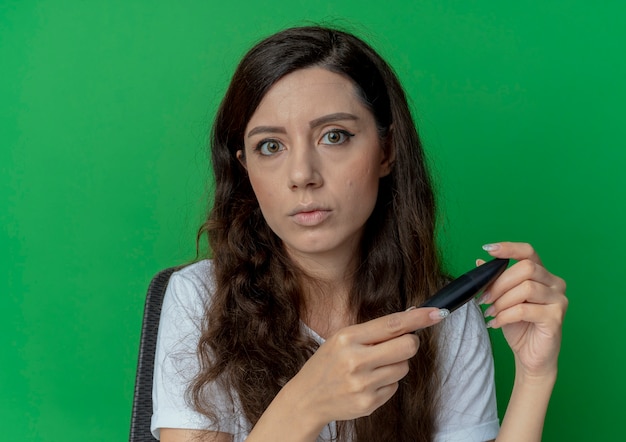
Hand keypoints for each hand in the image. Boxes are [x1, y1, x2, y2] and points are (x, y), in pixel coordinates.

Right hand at [284, 307, 444, 429]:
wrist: (307, 398)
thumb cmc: (327, 363)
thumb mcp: (342, 339)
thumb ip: (374, 331)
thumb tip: (409, 317)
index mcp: (348, 338)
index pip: (392, 324)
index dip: (418, 318)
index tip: (436, 312)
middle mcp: (356, 361)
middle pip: (407, 347)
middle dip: (409, 343)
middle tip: (397, 344)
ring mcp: (363, 384)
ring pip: (404, 367)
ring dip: (396, 364)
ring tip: (373, 366)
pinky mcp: (369, 403)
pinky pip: (395, 386)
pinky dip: (387, 382)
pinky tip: (368, 382)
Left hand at [478, 242, 567, 378]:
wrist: (530, 356)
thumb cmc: (518, 326)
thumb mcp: (502, 299)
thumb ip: (495, 280)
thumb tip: (481, 261)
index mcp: (542, 275)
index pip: (528, 252)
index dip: (509, 248)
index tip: (488, 249)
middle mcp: (554, 283)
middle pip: (525, 269)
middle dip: (499, 283)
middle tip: (484, 298)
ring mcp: (558, 300)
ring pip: (525, 288)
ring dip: (501, 301)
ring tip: (490, 312)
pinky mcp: (556, 318)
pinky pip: (525, 310)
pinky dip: (505, 315)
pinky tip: (496, 323)